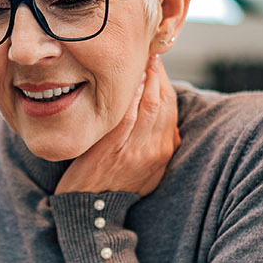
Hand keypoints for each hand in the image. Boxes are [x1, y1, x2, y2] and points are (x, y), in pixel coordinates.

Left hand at [57, 54, 179, 195]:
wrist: (91, 211)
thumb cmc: (111, 184)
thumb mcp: (143, 167)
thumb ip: (151, 140)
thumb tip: (153, 111)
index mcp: (165, 151)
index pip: (171, 106)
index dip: (163, 79)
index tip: (153, 61)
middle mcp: (156, 150)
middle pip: (163, 100)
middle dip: (156, 72)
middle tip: (145, 51)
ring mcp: (136, 150)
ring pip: (149, 104)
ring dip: (145, 78)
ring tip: (137, 58)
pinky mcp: (114, 150)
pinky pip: (126, 116)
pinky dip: (129, 96)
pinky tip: (124, 80)